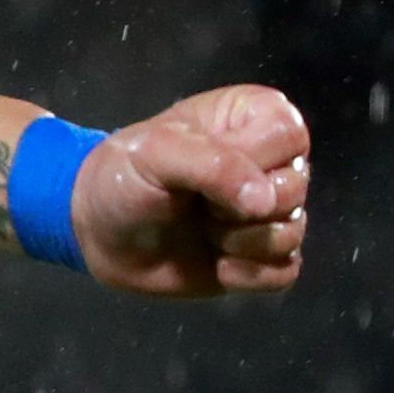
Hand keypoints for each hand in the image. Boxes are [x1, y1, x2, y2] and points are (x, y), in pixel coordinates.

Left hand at [75, 83, 311, 297]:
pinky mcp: (263, 257)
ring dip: (240, 241)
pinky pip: (285, 271)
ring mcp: (270, 211)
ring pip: (292, 232)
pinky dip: (249, 275)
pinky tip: (217, 264)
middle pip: (295, 188)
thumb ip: (213, 165)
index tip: (206, 171)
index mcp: (254, 117)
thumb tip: (266, 201)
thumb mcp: (155, 153)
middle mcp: (272, 161)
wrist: (98, 234)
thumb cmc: (124, 178)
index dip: (251, 160)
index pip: (289, 135)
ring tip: (202, 229)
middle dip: (239, 207)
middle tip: (198, 204)